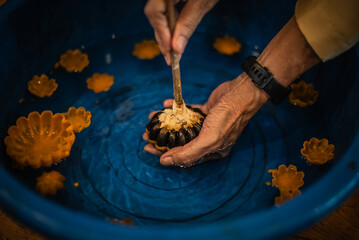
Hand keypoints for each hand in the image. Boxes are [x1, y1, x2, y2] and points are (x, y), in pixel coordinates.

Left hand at [143, 74, 268, 165]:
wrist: (241, 93)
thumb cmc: (229, 117)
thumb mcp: (209, 139)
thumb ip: (188, 153)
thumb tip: (166, 162)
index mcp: (212, 152)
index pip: (184, 158)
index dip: (165, 154)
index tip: (149, 148)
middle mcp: (208, 140)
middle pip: (180, 143)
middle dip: (162, 139)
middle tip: (146, 135)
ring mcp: (207, 125)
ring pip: (182, 127)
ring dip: (167, 122)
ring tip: (152, 118)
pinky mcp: (206, 111)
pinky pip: (187, 112)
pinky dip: (176, 109)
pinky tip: (165, 105)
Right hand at [144, 0, 217, 64]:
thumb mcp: (203, 1)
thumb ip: (188, 23)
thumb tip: (177, 47)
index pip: (154, 13)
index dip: (161, 35)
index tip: (170, 53)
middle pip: (154, 15)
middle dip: (162, 37)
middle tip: (170, 58)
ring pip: (159, 13)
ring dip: (166, 33)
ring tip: (173, 51)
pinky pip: (166, 9)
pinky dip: (171, 23)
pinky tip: (176, 35)